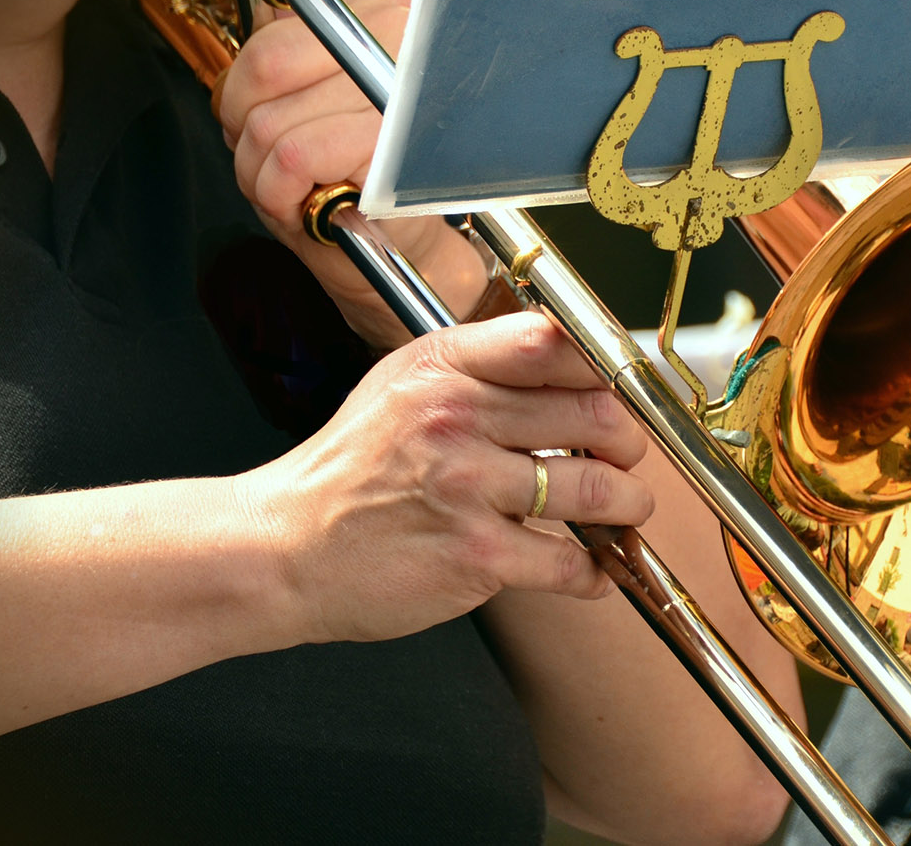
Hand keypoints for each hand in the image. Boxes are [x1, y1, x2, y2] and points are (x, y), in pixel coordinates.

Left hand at [213, 0, 487, 344]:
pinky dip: (280, 196)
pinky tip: (314, 202)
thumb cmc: (359, 161)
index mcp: (391, 8)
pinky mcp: (393, 167)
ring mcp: (405, 109)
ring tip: (302, 177)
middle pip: (271, 55)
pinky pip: (290, 161)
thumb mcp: (317, 56)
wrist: (409, 253)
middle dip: (246, 112)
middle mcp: (409, 49)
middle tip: (277, 135)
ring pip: (270, 121)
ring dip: (262, 166)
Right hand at [241, 313, 653, 643]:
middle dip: (628, 441)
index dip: (606, 365)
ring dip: (628, 504)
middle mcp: (457, 419)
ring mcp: (467, 488)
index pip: (554, 341)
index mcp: (444, 368)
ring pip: (598, 488)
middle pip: (596, 413)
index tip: (621, 389)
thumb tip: (567, 356)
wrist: (282, 548)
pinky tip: (591, 568)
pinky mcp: (475, 555)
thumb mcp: (403, 385)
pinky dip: (594, 570)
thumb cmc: (349, 469)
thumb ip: (480, 364)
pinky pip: (569, 560)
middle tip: (626, 455)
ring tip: (624, 508)